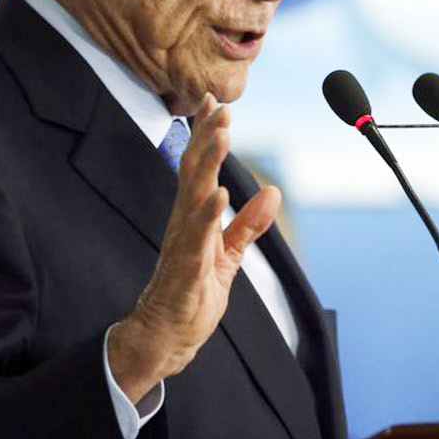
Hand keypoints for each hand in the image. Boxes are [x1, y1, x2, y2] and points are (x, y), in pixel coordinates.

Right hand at [108, 94, 281, 401]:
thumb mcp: (228, 256)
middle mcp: (183, 223)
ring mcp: (182, 243)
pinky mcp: (185, 268)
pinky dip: (208, 214)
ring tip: (222, 136)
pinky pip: (196, 237)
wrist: (165, 336)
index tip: (215, 102)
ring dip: (208, 164)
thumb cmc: (191, 293)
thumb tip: (272, 192)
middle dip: (207, 137)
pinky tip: (220, 194)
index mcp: (192, 217)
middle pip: (194, 172)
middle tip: (219, 105)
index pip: (199, 168)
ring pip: (194, 196)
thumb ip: (248, 224)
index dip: (207, 134)